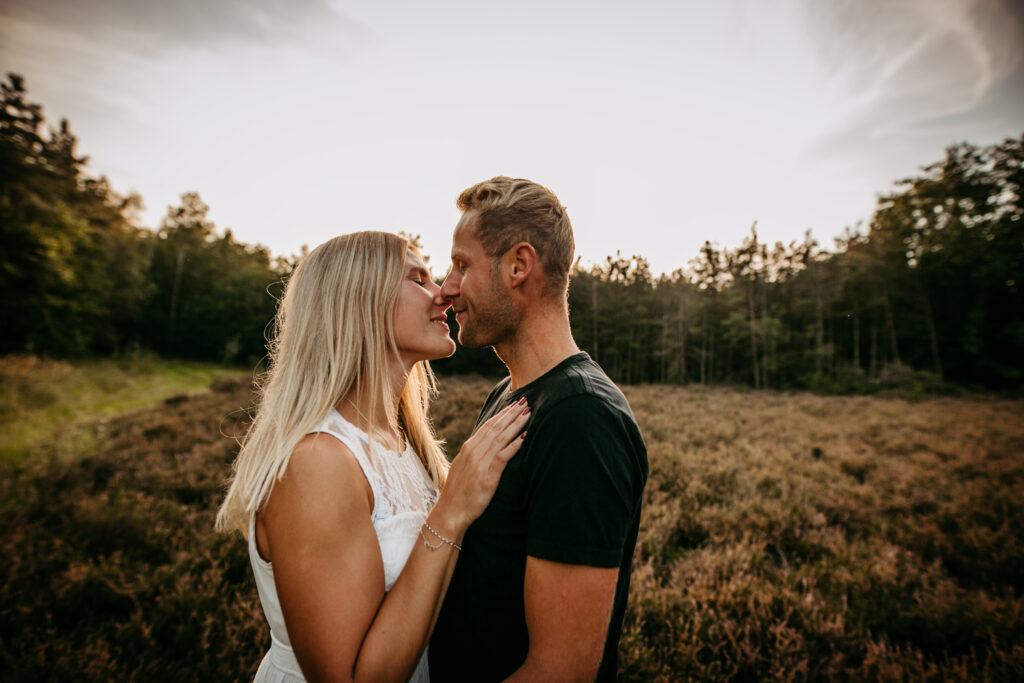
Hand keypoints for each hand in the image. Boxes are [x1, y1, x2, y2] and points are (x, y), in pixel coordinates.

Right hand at [431, 398, 529, 533]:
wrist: (451, 512)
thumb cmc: (458, 493)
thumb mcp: (463, 468)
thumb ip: (473, 455)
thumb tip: (484, 446)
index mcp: (468, 448)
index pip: (488, 426)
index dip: (502, 414)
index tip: (513, 405)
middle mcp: (474, 451)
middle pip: (496, 428)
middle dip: (511, 413)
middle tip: (524, 401)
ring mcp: (480, 462)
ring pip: (501, 438)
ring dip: (516, 424)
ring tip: (528, 413)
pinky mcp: (488, 475)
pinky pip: (503, 456)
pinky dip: (514, 445)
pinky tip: (524, 437)